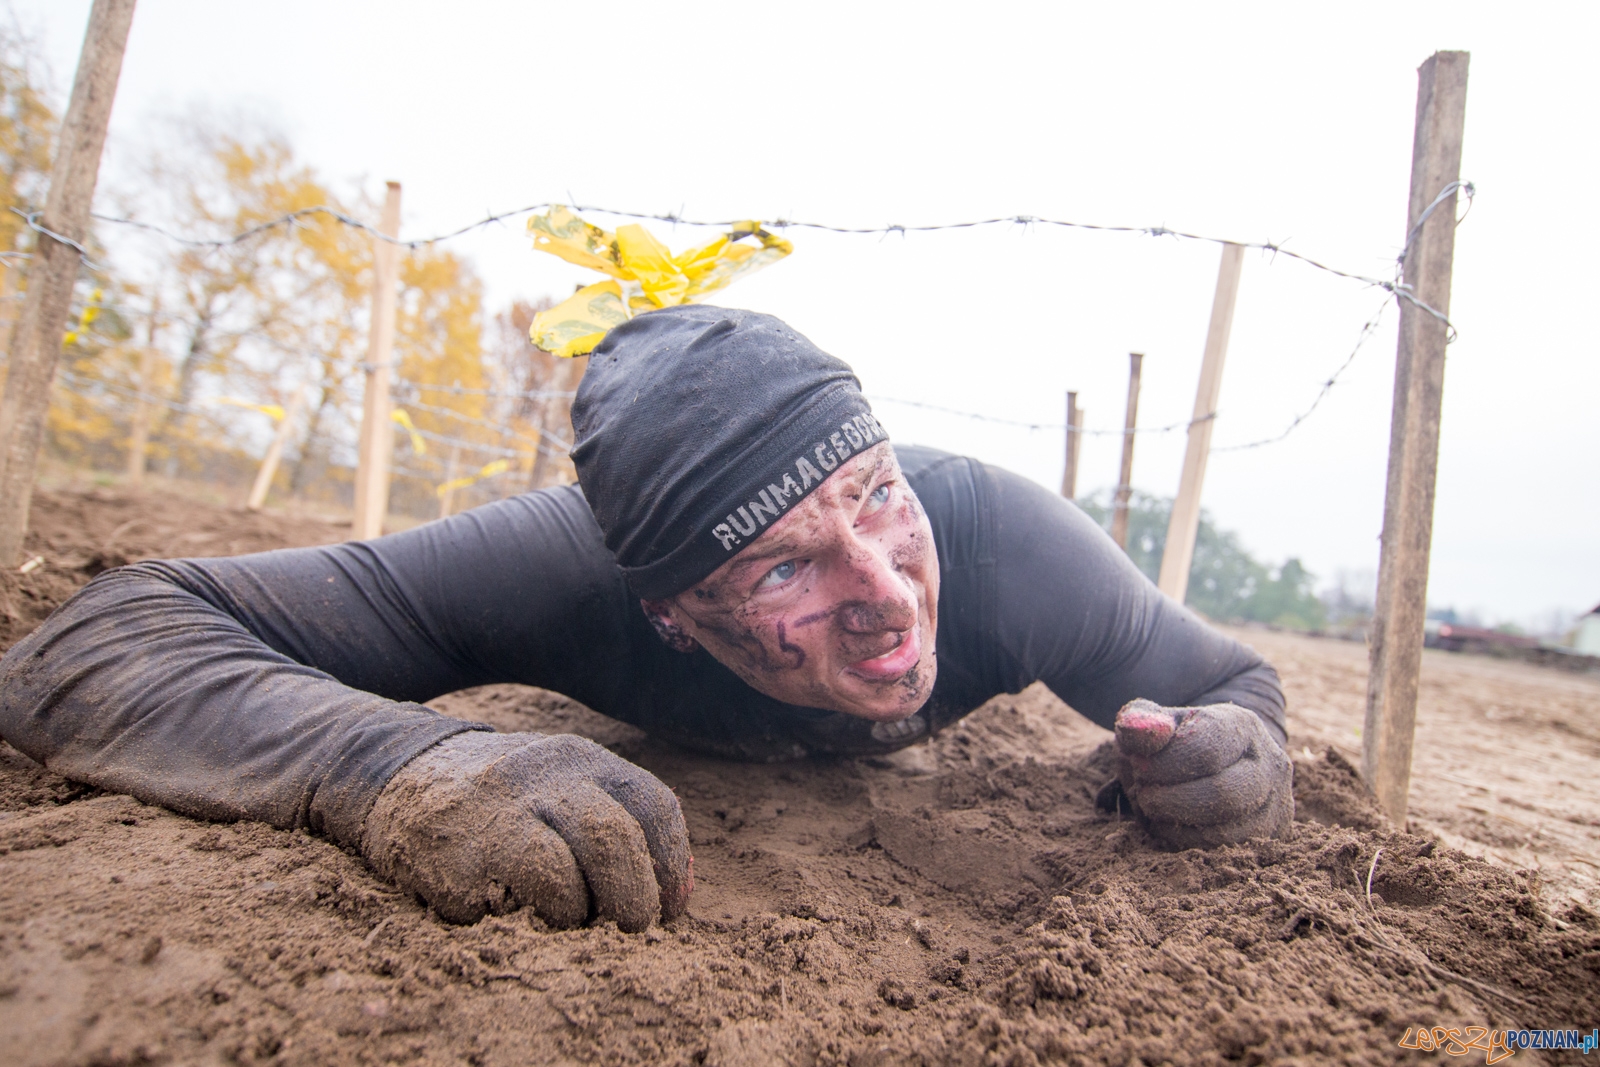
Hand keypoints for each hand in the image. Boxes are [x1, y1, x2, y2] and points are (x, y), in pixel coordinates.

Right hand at [361, 731, 691, 930]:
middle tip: (632, 927)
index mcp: (583, 761)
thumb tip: (679, 896)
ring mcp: (496, 816)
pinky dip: (524, 922)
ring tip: (566, 920)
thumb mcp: (567, 788)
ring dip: (577, 915)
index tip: (670, 906)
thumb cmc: (508, 802)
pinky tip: (513, 911)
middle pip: (614, 840)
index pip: (652, 806)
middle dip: (634, 898)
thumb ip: (623, 827)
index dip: (670, 864)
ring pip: (563, 877)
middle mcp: (544, 780)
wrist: (400, 774)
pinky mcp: (454, 858)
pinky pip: (506, 909)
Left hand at [1104, 699, 1291, 848]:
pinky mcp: (1268, 836)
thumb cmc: (1179, 739)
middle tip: (1143, 793)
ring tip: (1152, 806)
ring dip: (1173, 823)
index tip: (1137, 765)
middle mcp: (1270, 765)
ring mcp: (1274, 804)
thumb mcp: (1157, 722)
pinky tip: (1167, 822)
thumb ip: (1141, 720)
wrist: (1216, 758)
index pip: (1206, 752)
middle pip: (1223, 796)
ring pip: (1223, 831)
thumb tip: (1134, 728)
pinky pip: (1221, 851)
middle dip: (1169, 799)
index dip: (1163, 764)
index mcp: (1243, 726)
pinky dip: (1183, 841)